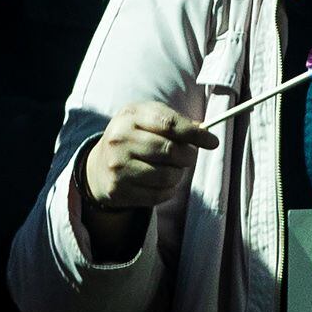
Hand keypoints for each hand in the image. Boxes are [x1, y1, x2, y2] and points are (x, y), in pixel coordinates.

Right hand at [76, 96, 213, 255]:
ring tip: (172, 169)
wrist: (98, 165)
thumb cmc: (134, 137)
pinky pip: (159, 195)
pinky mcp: (119, 190)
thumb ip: (175, 122)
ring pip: (168, 176)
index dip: (194, 134)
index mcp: (130, 116)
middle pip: (171, 151)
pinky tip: (162, 183)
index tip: (212, 142)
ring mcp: (117, 166)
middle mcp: (119, 139)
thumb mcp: (148, 119)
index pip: (169, 124)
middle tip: (188, 157)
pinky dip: (169, 190)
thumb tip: (205, 134)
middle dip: (188, 156)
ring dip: (178, 175)